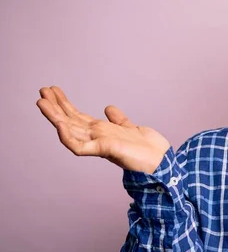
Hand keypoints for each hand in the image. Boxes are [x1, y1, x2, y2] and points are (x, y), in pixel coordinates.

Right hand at [36, 86, 170, 173]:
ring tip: (41, 103)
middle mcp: (96, 137)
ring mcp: (98, 144)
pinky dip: (68, 137)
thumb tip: (109, 108)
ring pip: (70, 130)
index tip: (53, 89)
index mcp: (101, 131)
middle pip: (69, 120)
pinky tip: (59, 125)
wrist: (161, 162)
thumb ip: (118, 119)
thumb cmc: (148, 148)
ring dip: (55, 117)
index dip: (64, 103)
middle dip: (55, 106)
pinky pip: (79, 146)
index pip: (77, 116)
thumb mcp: (130, 127)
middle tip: (41, 91)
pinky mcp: (104, 150)